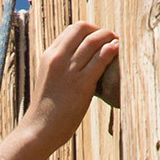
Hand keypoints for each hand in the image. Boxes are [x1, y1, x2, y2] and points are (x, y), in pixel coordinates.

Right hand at [26, 21, 118, 152]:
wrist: (38, 130)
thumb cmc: (46, 110)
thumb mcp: (49, 80)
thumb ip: (62, 68)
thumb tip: (81, 63)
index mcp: (49, 56)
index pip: (72, 30)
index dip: (90, 31)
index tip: (100, 39)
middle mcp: (58, 58)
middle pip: (83, 29)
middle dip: (100, 30)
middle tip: (112, 39)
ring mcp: (69, 71)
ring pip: (94, 41)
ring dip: (110, 38)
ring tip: (120, 45)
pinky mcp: (81, 84)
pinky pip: (101, 59)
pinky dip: (112, 51)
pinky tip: (119, 52)